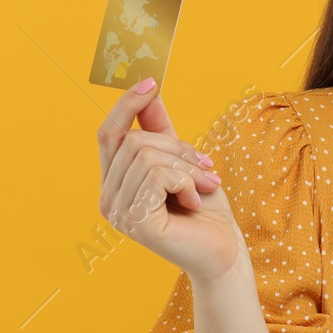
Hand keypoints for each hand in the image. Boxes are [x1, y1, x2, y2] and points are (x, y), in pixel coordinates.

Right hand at [96, 78, 247, 282]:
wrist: (224, 251)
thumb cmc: (204, 210)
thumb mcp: (183, 160)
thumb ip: (161, 130)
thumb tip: (149, 89)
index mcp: (114, 184)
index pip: (108, 134)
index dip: (127, 105)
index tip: (152, 82)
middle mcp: (108, 199)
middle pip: (133, 141)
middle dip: (177, 148)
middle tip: (206, 168)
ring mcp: (118, 213)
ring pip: (147, 156)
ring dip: (186, 167)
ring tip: (203, 186)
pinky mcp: (136, 222)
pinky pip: (157, 175)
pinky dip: (185, 181)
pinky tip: (193, 202)